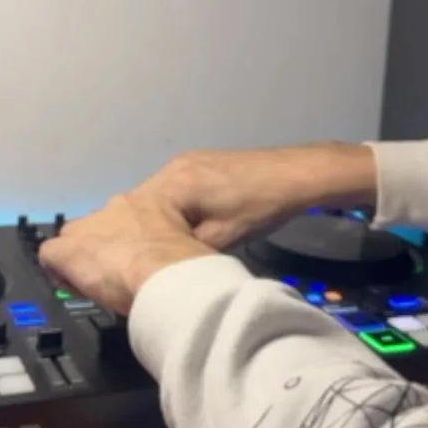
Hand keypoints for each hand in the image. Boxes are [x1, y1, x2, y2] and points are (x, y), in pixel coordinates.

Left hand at [38, 193, 215, 314]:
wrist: (167, 273)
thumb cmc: (183, 263)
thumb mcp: (183, 244)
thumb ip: (171, 244)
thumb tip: (172, 261)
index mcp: (144, 204)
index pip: (124, 220)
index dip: (123, 243)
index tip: (128, 261)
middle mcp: (112, 209)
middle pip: (95, 228)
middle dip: (100, 249)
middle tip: (113, 274)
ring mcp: (87, 228)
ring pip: (73, 241)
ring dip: (84, 261)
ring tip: (98, 285)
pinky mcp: (68, 250)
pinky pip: (50, 257)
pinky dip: (60, 273)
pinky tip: (77, 290)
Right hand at [128, 141, 376, 248]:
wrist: (295, 176)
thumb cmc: (259, 207)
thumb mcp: (220, 238)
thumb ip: (185, 250)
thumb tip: (162, 264)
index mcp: (172, 183)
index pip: (134, 215)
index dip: (132, 240)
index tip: (133, 263)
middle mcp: (172, 168)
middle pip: (144, 206)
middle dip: (145, 232)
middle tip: (147, 260)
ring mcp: (186, 163)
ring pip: (160, 200)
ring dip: (161, 223)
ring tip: (163, 248)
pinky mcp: (199, 166)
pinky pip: (174, 193)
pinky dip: (174, 212)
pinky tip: (184, 229)